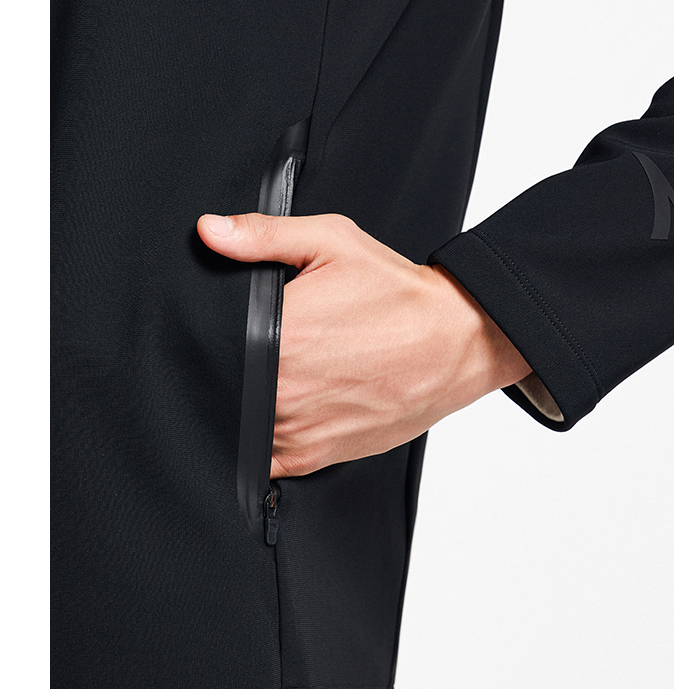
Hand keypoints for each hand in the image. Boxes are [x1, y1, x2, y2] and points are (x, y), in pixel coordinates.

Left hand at [197, 212, 530, 476]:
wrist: (456, 343)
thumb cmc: (399, 296)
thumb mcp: (334, 242)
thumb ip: (264, 235)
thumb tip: (210, 230)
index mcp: (281, 334)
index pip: (207, 344)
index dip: (203, 338)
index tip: (212, 330)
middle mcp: (284, 389)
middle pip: (218, 386)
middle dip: (225, 368)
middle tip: (250, 349)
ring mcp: (298, 429)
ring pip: (236, 424)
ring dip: (240, 405)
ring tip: (271, 375)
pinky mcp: (314, 456)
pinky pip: (262, 458)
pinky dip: (261, 438)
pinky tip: (282, 407)